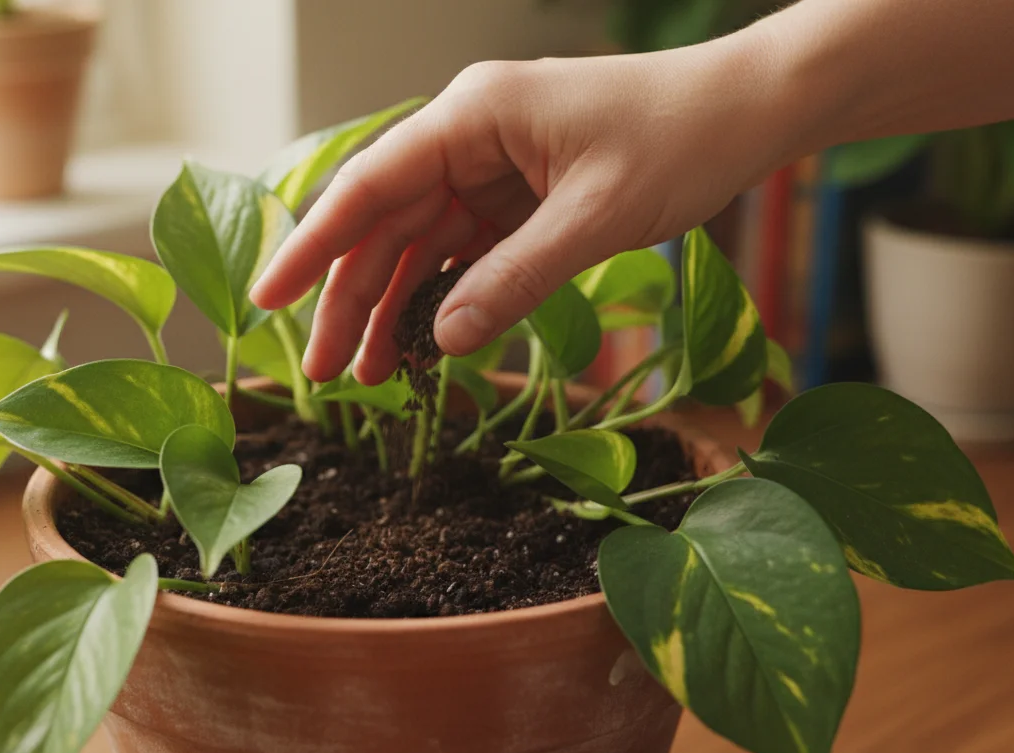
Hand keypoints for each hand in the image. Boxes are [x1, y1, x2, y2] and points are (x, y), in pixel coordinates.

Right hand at [250, 36, 795, 383]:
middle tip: (323, 374)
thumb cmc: (677, 140)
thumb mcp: (596, 218)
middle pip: (386, 224)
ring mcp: (492, 167)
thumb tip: (440, 341)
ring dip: (393, 307)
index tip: (270, 301)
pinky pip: (464, 251)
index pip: (369, 185)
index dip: (313, 246)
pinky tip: (424, 343)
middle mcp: (469, 137)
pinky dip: (444, 297)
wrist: (743, 113)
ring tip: (369, 377)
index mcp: (472, 117)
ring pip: (419, 244)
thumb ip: (516, 279)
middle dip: (350, 299)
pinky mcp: (518, 196)